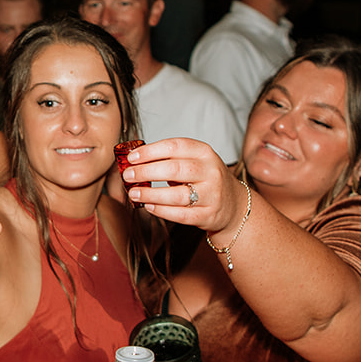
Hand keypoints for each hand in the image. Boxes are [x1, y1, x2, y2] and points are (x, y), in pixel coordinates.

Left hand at [119, 138, 236, 231]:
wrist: (232, 205)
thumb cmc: (204, 179)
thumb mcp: (193, 161)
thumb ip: (168, 159)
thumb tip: (133, 159)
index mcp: (204, 152)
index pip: (174, 146)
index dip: (150, 151)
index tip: (131, 157)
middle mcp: (211, 171)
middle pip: (174, 169)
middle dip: (146, 172)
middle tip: (128, 175)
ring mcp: (211, 194)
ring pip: (177, 194)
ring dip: (151, 194)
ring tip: (133, 193)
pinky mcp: (208, 215)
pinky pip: (181, 214)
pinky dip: (162, 211)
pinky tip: (148, 206)